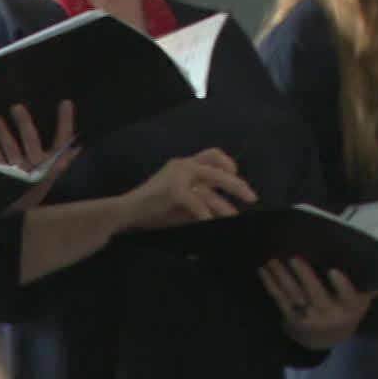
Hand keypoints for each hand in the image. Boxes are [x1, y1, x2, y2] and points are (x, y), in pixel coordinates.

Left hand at [0, 103, 81, 213]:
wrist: (18, 211)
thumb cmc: (38, 184)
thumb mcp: (53, 172)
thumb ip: (64, 157)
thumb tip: (77, 142)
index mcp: (54, 166)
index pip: (63, 142)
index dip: (65, 123)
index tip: (65, 103)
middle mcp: (37, 168)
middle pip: (31, 141)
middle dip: (24, 123)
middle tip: (16, 107)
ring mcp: (19, 173)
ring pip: (10, 147)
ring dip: (2, 131)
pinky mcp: (3, 177)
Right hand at [120, 148, 256, 230]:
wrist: (126, 211)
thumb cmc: (152, 208)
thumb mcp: (180, 200)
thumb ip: (199, 198)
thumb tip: (222, 209)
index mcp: (183, 164)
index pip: (212, 154)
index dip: (228, 164)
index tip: (238, 177)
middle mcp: (183, 165)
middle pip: (218, 170)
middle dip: (237, 185)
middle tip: (251, 198)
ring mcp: (178, 177)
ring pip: (211, 190)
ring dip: (224, 207)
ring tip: (234, 219)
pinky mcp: (173, 191)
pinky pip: (197, 203)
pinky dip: (206, 215)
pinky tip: (211, 224)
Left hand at [259, 258, 374, 348]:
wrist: (327, 338)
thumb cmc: (346, 307)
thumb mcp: (361, 298)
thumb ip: (366, 282)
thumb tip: (377, 255)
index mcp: (351, 307)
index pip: (349, 297)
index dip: (342, 286)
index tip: (334, 271)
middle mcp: (330, 315)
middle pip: (317, 296)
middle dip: (305, 277)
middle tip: (294, 258)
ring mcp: (309, 319)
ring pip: (295, 296)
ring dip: (282, 277)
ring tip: (273, 260)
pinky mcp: (291, 319)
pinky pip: (280, 300)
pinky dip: (271, 284)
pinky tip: (263, 270)